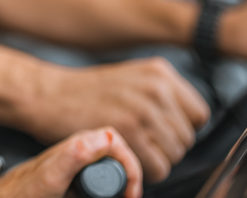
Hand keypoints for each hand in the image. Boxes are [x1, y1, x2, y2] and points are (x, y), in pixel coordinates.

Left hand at [0, 127, 142, 197]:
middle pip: (120, 159)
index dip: (132, 169)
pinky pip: (101, 180)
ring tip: (122, 197)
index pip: (120, 145)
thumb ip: (75, 154)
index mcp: (82, 142)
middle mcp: (84, 149)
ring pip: (113, 170)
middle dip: (129, 180)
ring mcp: (82, 162)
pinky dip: (108, 191)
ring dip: (121, 185)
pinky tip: (111, 196)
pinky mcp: (79, 176)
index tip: (132, 193)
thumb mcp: (54, 173)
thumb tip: (105, 136)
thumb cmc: (27, 188)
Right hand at [26, 57, 208, 182]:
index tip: (164, 133)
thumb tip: (180, 121)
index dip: (182, 128)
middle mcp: (156, 88)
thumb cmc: (82, 92)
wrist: (47, 94)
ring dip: (157, 160)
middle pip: (187, 137)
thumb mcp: (129, 80)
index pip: (199, 113)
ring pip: (176, 154)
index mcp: (160, 73)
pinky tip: (129, 160)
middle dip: (167, 147)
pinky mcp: (130, 131)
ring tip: (133, 151)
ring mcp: (144, 109)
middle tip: (143, 145)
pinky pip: (159, 167)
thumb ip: (157, 94)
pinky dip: (147, 172)